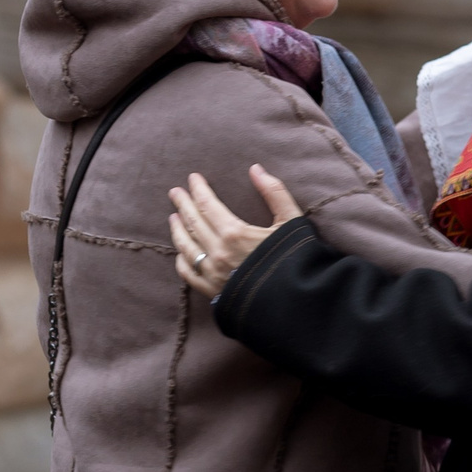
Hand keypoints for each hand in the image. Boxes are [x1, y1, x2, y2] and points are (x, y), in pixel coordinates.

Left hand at [168, 164, 302, 297]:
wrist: (297, 303)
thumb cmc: (298, 259)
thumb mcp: (292, 221)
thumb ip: (275, 193)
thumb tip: (256, 169)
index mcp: (234, 233)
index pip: (207, 204)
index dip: (198, 190)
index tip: (192, 178)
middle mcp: (217, 252)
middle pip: (192, 223)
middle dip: (182, 205)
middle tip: (174, 193)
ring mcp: (212, 274)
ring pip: (185, 247)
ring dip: (177, 230)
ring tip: (173, 218)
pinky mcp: (212, 292)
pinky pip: (188, 273)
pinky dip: (181, 260)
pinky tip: (181, 252)